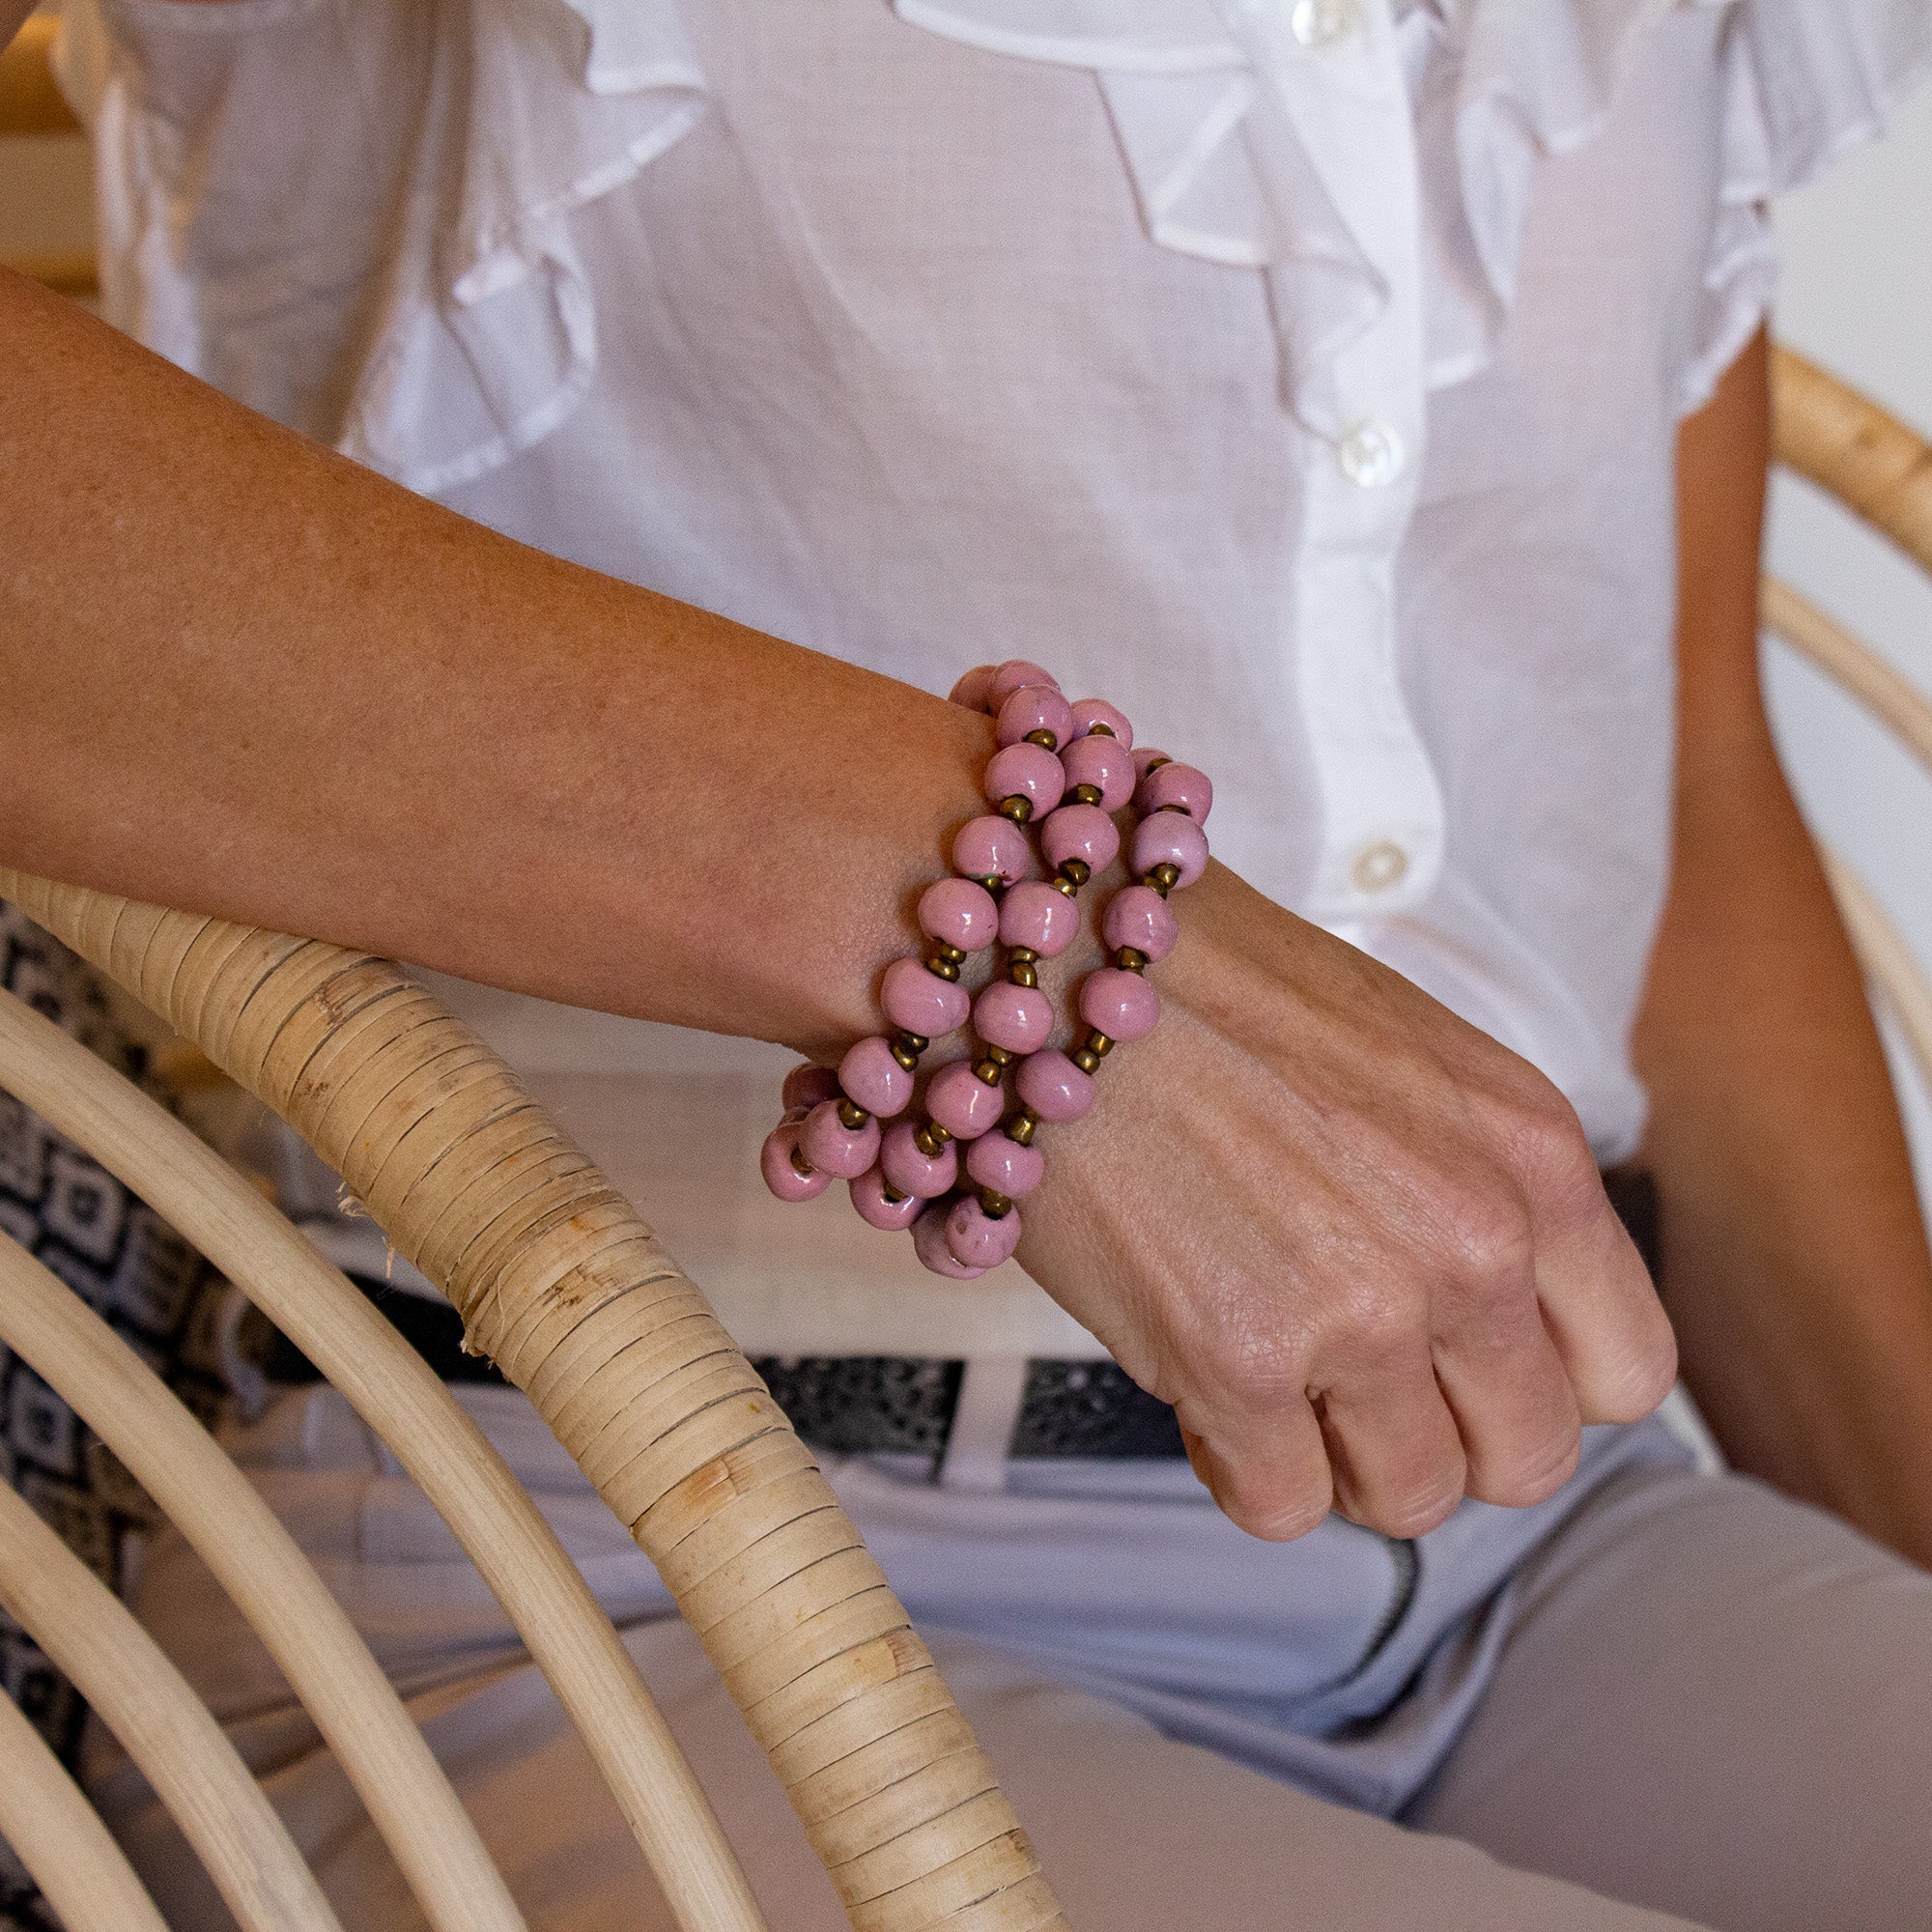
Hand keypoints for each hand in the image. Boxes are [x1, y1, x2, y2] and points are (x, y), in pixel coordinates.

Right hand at [1018, 862, 1677, 1540]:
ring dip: (1333, 1456)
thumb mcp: (1409, 1059)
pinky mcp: (1238, 1362)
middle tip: (1350, 1383)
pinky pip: (1280, 1505)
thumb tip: (1474, 1319)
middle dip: (1434, 1437)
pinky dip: (1235, 1462)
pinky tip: (1196, 1376)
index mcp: (1533, 1156)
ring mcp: (1362, 1311)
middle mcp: (1475, 1242)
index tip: (1465, 1368)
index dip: (1537, 1386)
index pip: (1626, 1371)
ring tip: (1265, 1370)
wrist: (1059, 957)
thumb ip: (1475, 1187)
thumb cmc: (1209, 990)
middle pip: (1524, 1460)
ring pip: (1407, 1499)